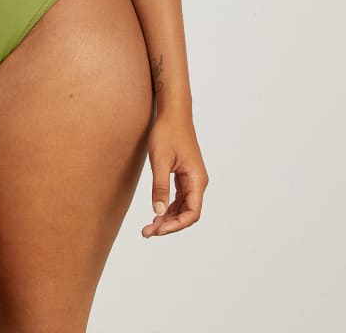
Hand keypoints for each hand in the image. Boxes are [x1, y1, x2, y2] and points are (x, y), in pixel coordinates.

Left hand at [141, 111, 207, 237]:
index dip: (175, 225)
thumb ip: (160, 186)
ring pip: (183, 207)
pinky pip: (179, 197)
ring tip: (149, 228)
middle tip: (147, 233)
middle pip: (187, 213)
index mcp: (197, 180)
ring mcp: (192, 179)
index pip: (191, 213)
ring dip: (167, 218)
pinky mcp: (184, 175)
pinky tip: (156, 213)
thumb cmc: (167, 132)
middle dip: (169, 225)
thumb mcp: (160, 160)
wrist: (173, 112)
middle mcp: (198, 182)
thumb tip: (157, 212)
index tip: (157, 230)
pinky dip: (168, 207)